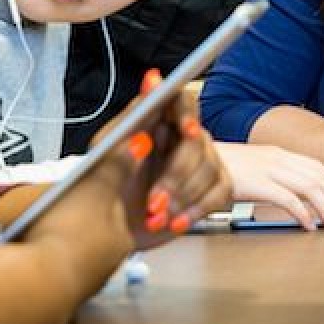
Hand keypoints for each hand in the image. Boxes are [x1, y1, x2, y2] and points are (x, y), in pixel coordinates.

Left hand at [109, 83, 231, 248]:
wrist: (109, 229)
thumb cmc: (105, 187)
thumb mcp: (103, 156)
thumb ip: (130, 119)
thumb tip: (149, 94)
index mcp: (156, 121)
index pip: (181, 101)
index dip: (187, 113)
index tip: (187, 131)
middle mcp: (182, 137)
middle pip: (198, 142)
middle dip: (176, 175)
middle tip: (155, 200)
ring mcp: (201, 162)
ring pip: (210, 170)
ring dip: (182, 198)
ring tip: (155, 215)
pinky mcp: (211, 188)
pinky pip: (220, 194)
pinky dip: (196, 211)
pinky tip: (175, 221)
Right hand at [218, 142, 323, 229]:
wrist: (194, 161)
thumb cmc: (219, 167)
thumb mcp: (251, 166)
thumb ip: (271, 175)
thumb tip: (288, 192)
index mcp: (277, 153)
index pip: (316, 166)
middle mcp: (277, 158)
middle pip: (319, 177)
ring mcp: (268, 169)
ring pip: (310, 188)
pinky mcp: (258, 184)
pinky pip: (289, 200)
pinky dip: (303, 213)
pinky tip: (308, 225)